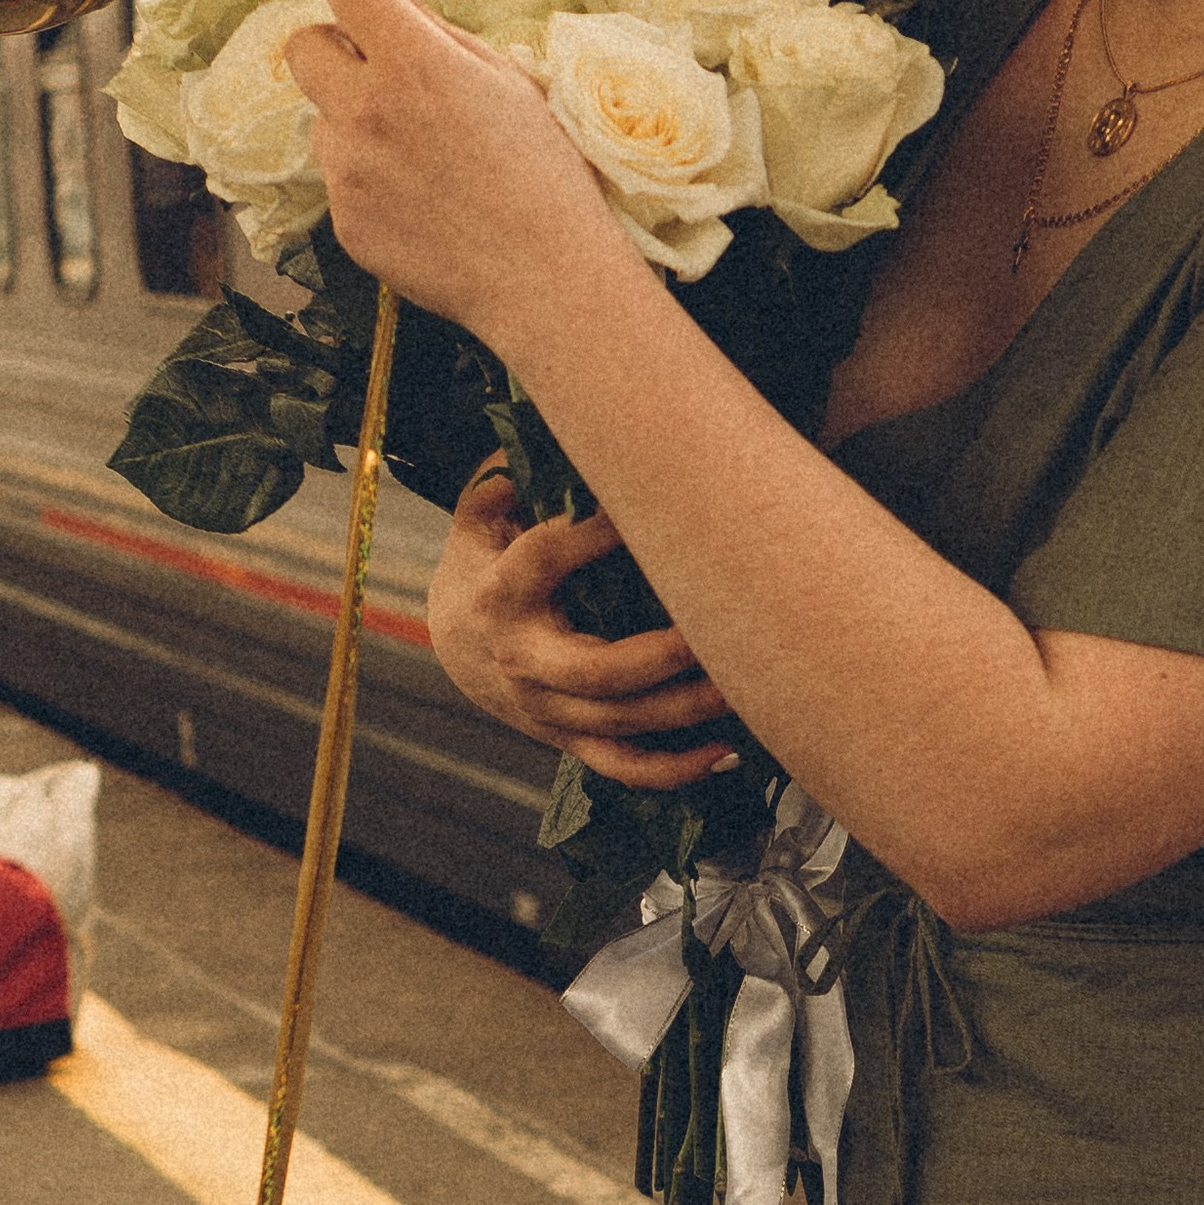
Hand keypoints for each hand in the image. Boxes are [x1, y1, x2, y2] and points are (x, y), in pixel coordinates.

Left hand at [285, 0, 628, 350]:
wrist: (545, 276)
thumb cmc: (544, 172)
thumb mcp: (507, 81)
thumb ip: (440, 34)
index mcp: (413, 62)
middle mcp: (366, 110)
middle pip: (302, 46)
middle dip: (334, 47)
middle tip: (376, 71)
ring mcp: (349, 170)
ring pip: (323, 120)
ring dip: (356, 123)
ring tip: (422, 158)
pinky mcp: (344, 221)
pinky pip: (340, 180)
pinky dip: (370, 182)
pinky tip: (422, 202)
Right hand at [427, 465, 736, 785]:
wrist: (456, 646)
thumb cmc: (487, 563)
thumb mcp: (479, 517)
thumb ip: (507, 480)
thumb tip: (552, 433)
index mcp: (501, 592)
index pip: (543, 559)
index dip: (589, 533)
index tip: (642, 506)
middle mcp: (523, 659)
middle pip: (594, 673)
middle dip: (662, 655)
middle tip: (718, 627)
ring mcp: (547, 709)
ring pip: (621, 724)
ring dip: (689, 710)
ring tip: (747, 684)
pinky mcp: (570, 740)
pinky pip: (623, 768)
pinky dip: (675, 772)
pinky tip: (730, 754)